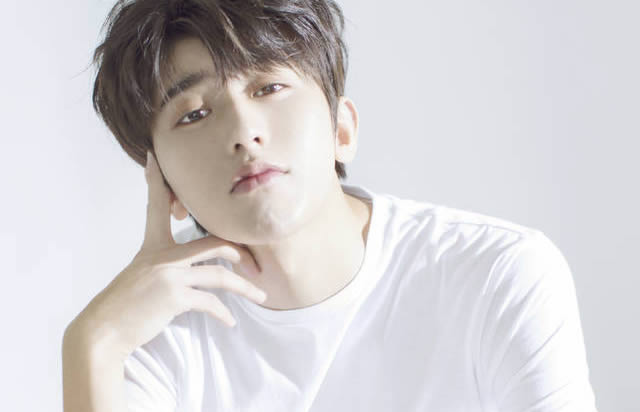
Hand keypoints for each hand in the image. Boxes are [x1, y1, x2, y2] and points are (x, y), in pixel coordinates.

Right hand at [66, 150, 265, 361]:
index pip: (156, 204)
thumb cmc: (125, 304)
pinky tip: (229, 322)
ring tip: (260, 296)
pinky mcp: (174, 296)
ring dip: (245, 288)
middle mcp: (162, 255)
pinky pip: (210, 301)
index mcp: (152, 245)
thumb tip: (189, 266)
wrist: (104, 330)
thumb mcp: (141, 274)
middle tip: (256, 265)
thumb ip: (163, 263)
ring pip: (220, 274)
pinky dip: (223, 314)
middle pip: (214, 241)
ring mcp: (169, 274)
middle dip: (241, 252)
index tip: (153, 157)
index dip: (156, 180)